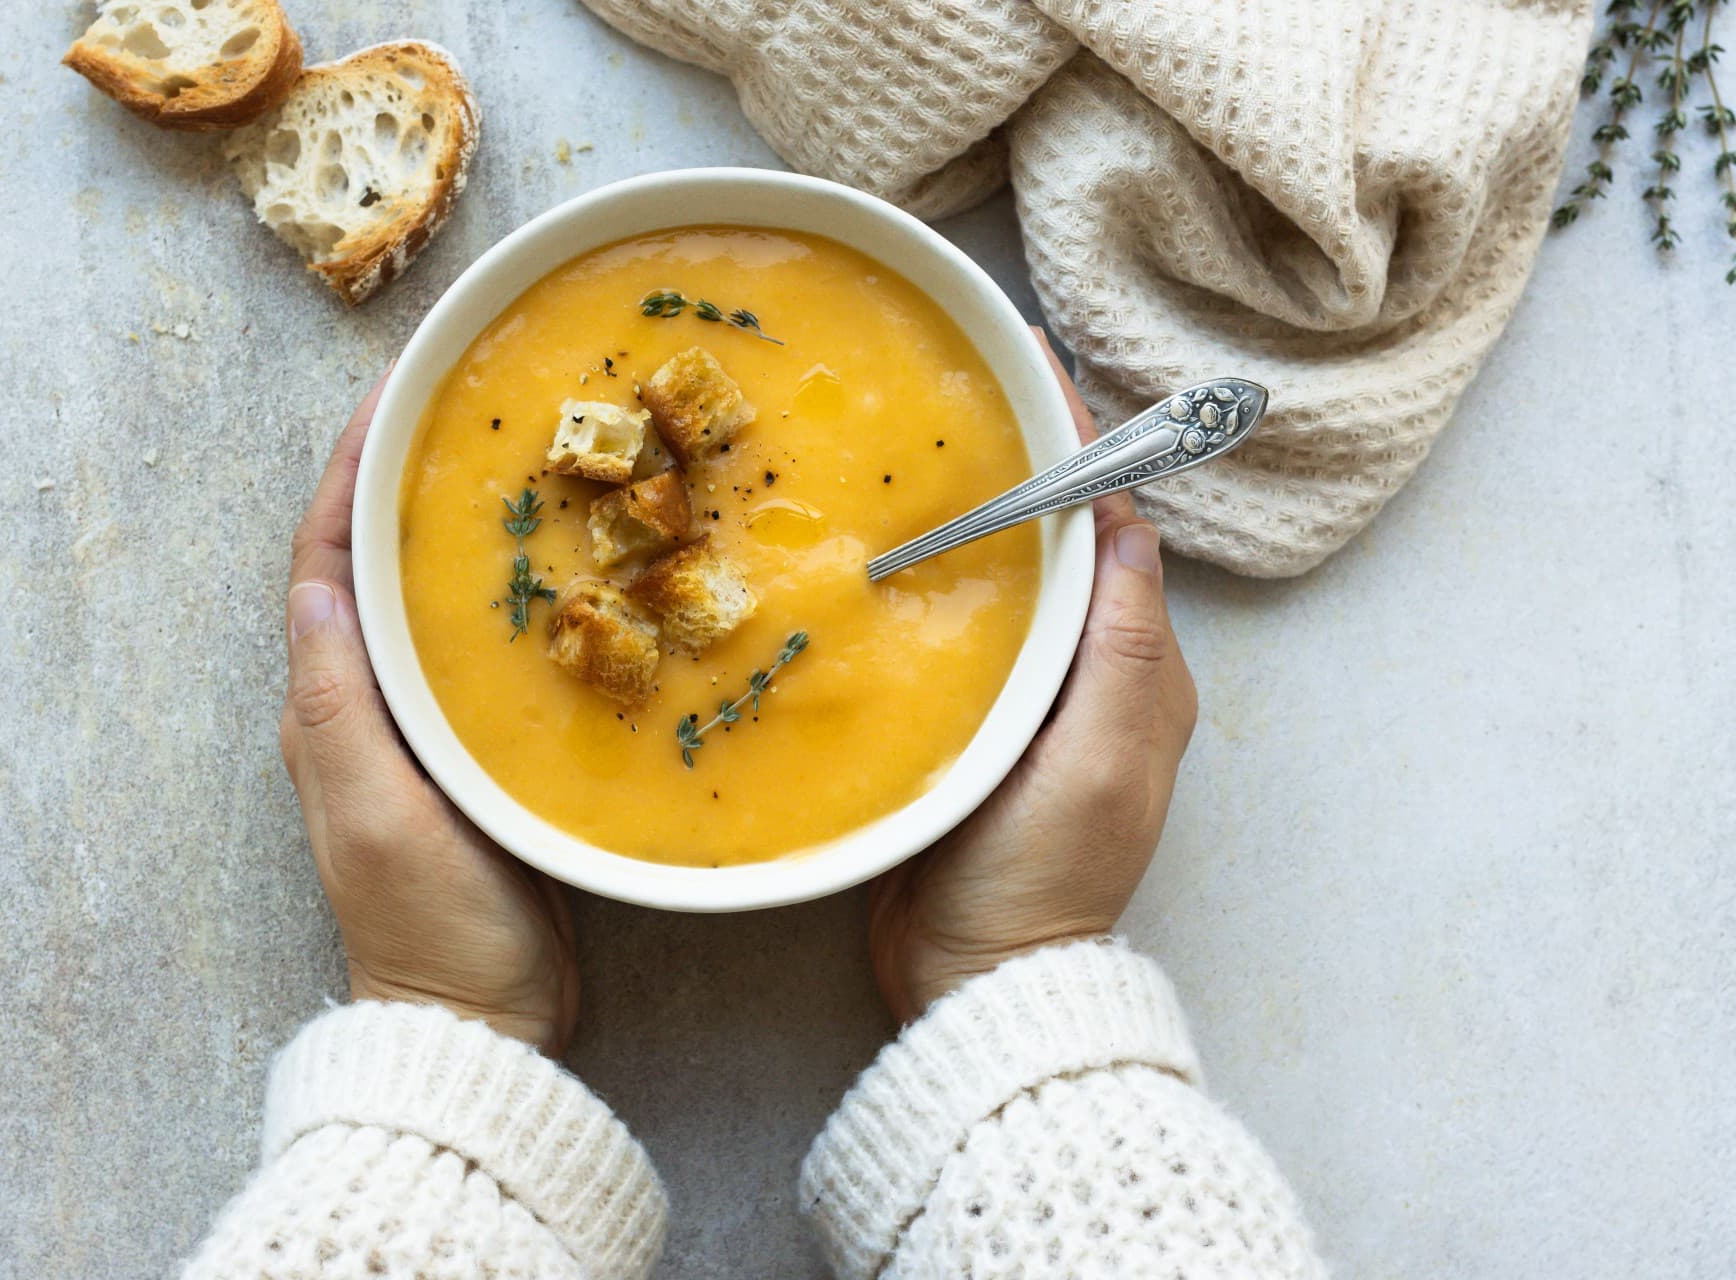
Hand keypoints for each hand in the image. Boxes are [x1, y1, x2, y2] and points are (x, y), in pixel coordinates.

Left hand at [279, 372, 578, 1053]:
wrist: (482, 1018)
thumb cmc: (429, 925)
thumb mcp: (375, 817)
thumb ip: (340, 711)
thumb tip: (315, 594)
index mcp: (330, 709)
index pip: (324, 565)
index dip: (348, 477)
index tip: (392, 400)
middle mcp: (367, 706)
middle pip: (373, 567)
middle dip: (404, 481)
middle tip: (464, 411)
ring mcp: (422, 730)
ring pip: (430, 602)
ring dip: (456, 529)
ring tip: (518, 465)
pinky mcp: (477, 753)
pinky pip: (483, 651)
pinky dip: (512, 596)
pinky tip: (568, 571)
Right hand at [868, 333, 1198, 1022]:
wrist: (979, 978)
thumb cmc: (1047, 873)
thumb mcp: (1102, 754)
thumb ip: (1120, 642)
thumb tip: (1125, 522)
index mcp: (1136, 669)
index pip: (1111, 528)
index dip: (1076, 445)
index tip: (1030, 367)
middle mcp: (1089, 674)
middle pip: (1058, 543)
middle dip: (1021, 463)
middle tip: (959, 389)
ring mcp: (1028, 702)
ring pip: (1007, 581)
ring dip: (975, 514)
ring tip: (916, 448)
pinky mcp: (971, 728)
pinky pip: (960, 632)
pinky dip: (935, 580)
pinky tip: (883, 552)